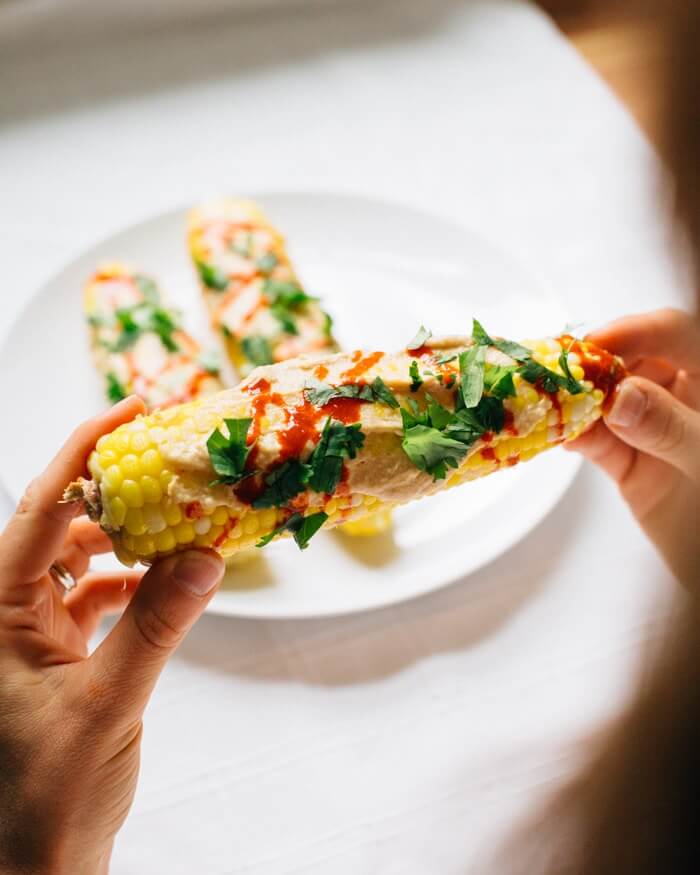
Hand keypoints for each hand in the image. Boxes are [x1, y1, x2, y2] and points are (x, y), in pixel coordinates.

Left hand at [0, 398, 224, 873]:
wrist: (36, 866)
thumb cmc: (46, 795)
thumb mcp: (105, 704)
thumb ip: (156, 626)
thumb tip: (206, 557)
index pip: (39, 507)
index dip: (82, 449)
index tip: (130, 408)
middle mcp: (7, 610)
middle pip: (60, 522)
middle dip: (114, 487)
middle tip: (168, 457)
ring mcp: (31, 632)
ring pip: (81, 557)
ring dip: (129, 535)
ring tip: (179, 512)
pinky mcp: (58, 653)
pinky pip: (98, 595)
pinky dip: (136, 580)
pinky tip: (171, 577)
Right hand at [567, 308, 699, 584]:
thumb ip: (673, 428)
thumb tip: (623, 398)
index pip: (675, 335)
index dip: (634, 331)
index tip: (592, 346)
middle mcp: (684, 400)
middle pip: (631, 364)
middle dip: (591, 365)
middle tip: (553, 371)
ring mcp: (656, 433)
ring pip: (608, 404)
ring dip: (574, 402)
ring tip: (539, 399)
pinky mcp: (635, 468)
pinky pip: (599, 445)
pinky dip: (574, 438)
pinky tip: (552, 433)